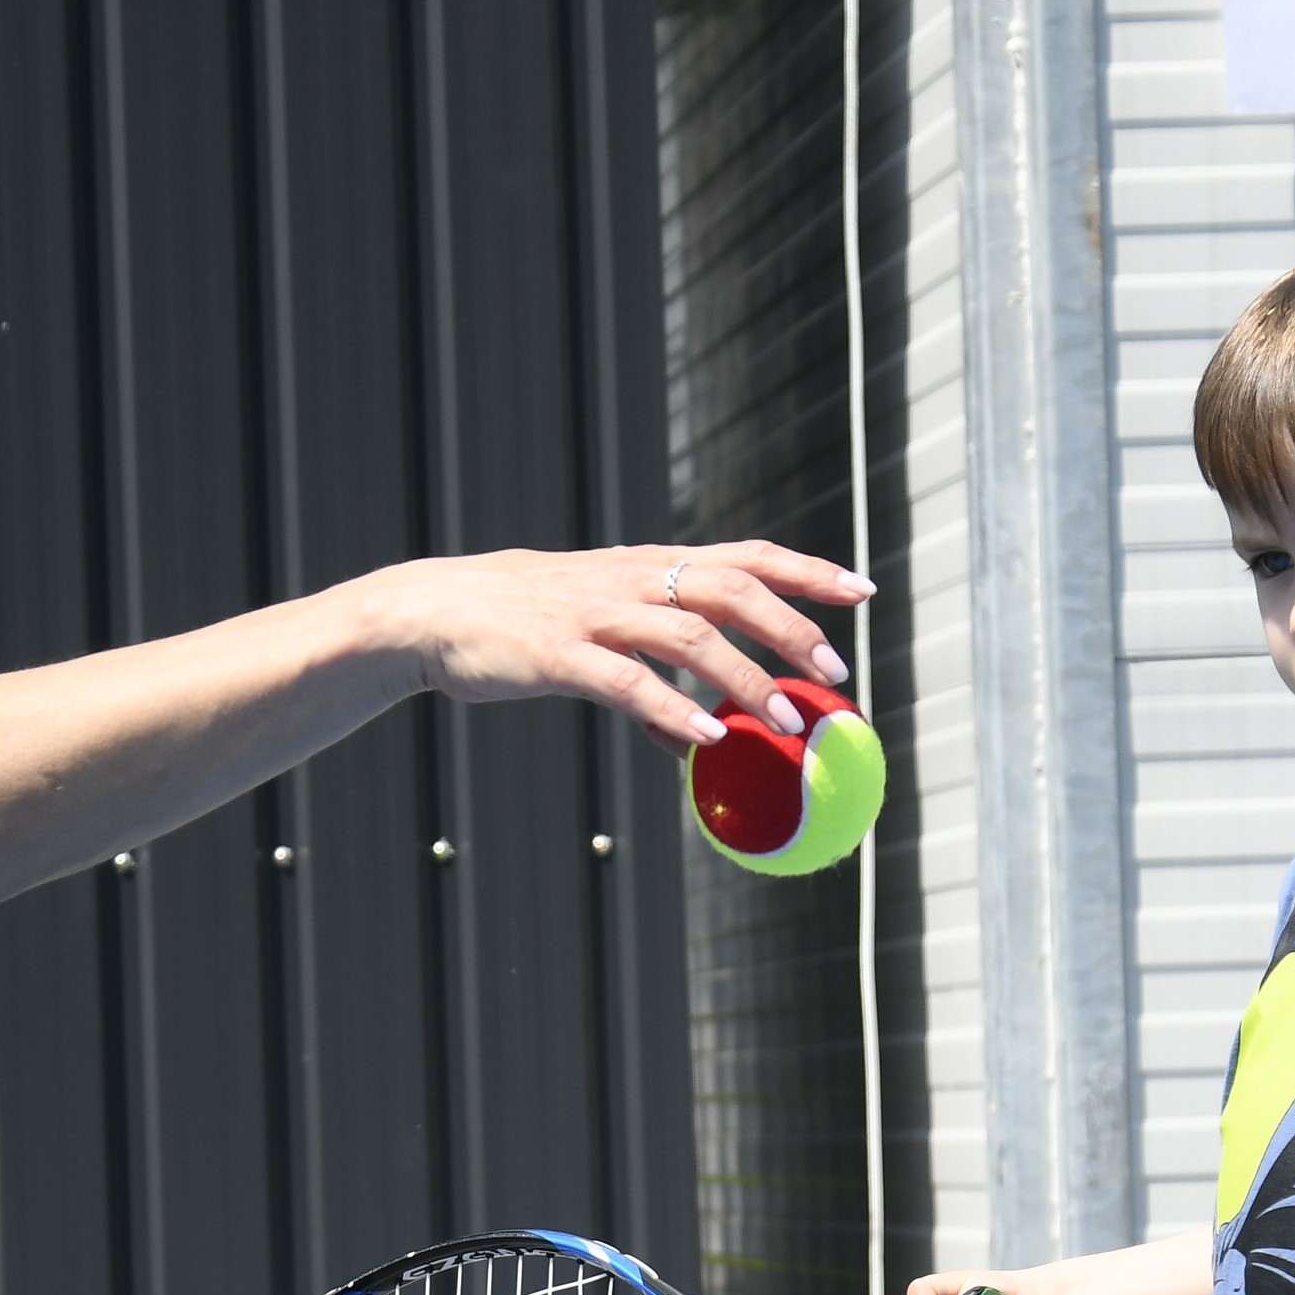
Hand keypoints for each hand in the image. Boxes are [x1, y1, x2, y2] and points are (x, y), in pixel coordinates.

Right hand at [361, 540, 864, 750]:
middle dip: (793, 626)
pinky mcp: (559, 655)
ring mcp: (595, 614)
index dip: (807, 570)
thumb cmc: (519, 627)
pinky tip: (706, 739)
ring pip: (689, 634)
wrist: (431, 613)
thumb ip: (655, 680)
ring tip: (786, 723)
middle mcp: (631, 580)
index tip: (863, 591)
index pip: (745, 555)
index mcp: (648, 567)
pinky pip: (626, 683)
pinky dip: (671, 709)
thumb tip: (703, 739)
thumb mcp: (595, 640)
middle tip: (838, 671)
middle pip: (732, 587)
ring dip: (745, 678)